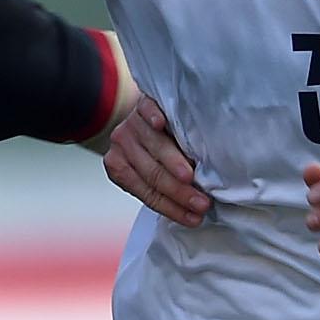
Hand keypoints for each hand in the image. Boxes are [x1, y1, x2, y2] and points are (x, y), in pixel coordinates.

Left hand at [104, 100, 207, 225]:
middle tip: (201, 203)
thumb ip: (165, 184)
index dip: (171, 207)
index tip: (194, 218)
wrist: (150, 112)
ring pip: (153, 146)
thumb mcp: (154, 170)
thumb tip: (195, 211)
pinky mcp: (142, 101)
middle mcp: (121, 145)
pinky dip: (153, 118)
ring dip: (173, 163)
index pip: (147, 192)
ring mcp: (131, 122)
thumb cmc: (155, 148)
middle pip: (151, 173)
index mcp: (119, 166)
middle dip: (178, 192)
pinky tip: (161, 124)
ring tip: (192, 177)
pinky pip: (146, 110)